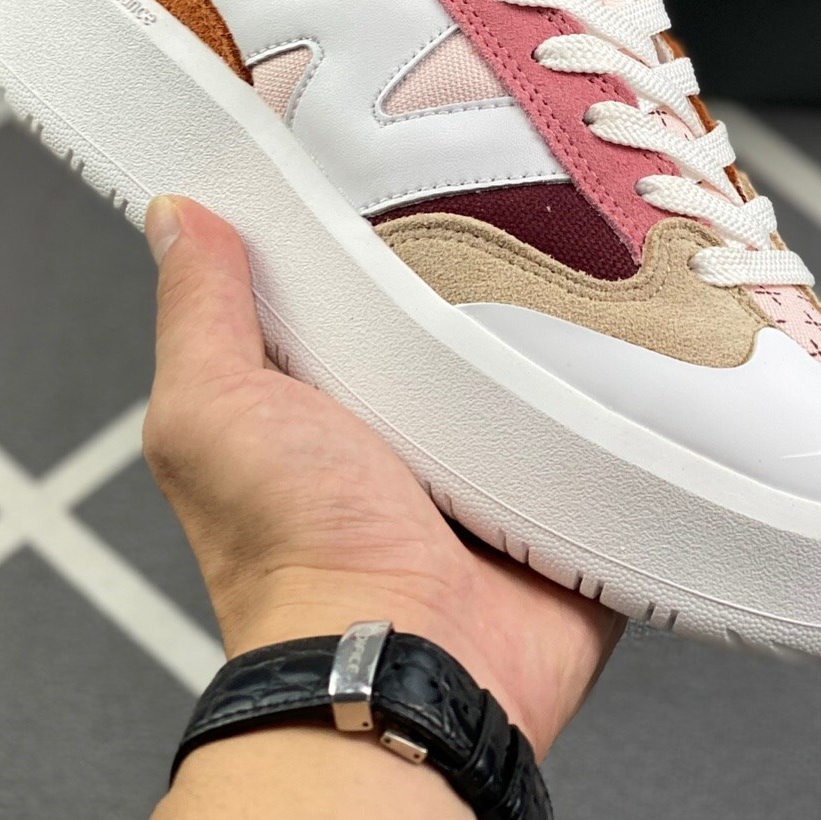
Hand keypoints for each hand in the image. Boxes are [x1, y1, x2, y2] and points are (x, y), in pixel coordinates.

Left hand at [141, 196, 621, 756]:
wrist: (408, 666)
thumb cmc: (295, 555)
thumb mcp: (214, 409)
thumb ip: (200, 314)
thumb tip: (180, 219)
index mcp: (323, 400)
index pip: (349, 281)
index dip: (366, 223)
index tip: (397, 153)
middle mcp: (409, 431)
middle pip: (456, 313)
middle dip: (483, 262)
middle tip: (517, 190)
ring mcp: (494, 469)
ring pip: (539, 363)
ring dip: (560, 326)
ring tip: (588, 252)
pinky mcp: (567, 502)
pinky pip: (610, 429)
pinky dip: (620, 397)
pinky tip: (640, 338)